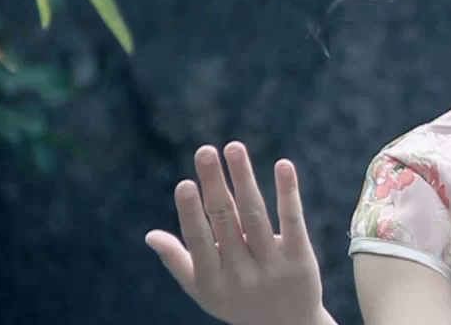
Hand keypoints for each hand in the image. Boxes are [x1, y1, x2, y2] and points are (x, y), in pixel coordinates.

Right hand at [145, 142, 325, 324]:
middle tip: (205, 150)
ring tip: (234, 147)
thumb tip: (150, 235)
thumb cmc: (238, 303)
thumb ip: (178, 261)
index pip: (199, 241)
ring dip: (244, 178)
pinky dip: (287, 192)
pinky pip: (292, 221)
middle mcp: (241, 274)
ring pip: (255, 215)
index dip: (191, 212)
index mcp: (212, 280)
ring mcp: (272, 266)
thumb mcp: (204, 290)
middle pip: (226, 221)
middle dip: (215, 184)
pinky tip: (282, 165)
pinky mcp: (301, 259)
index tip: (184, 183)